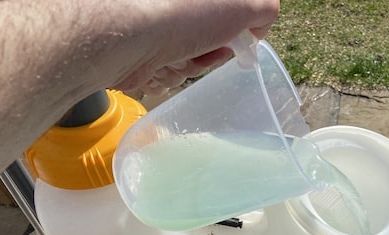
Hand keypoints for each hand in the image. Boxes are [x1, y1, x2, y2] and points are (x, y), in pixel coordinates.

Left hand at [91, 0, 278, 93]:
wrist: (124, 35)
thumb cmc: (183, 13)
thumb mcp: (244, 4)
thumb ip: (264, 9)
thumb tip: (259, 25)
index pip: (230, 13)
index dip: (239, 29)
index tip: (242, 41)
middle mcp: (174, 9)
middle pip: (208, 38)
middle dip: (210, 52)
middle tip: (208, 51)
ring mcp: (155, 27)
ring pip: (186, 58)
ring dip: (188, 66)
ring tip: (176, 58)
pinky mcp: (138, 49)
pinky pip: (163, 70)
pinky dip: (165, 74)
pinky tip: (158, 66)